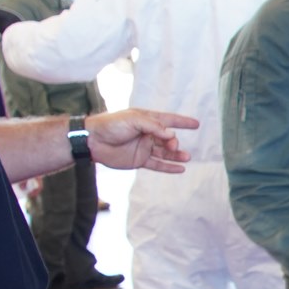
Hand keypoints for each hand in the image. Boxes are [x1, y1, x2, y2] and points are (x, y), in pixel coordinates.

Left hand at [85, 109, 199, 172]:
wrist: (92, 140)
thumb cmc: (111, 125)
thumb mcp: (134, 120)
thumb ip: (154, 127)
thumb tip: (172, 134)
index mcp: (146, 120)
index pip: (169, 120)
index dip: (182, 122)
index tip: (196, 124)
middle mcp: (147, 133)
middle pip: (167, 138)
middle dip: (174, 142)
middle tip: (173, 145)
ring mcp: (144, 147)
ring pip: (165, 152)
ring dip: (176, 155)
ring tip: (186, 157)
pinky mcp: (139, 160)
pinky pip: (157, 164)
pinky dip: (169, 167)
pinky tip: (180, 169)